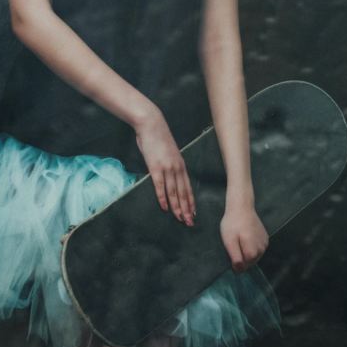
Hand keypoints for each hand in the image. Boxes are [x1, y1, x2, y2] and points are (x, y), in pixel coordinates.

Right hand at [133, 110, 195, 226]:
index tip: (194, 213)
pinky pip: (160, 185)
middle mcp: (177, 168)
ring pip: (174, 192)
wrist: (152, 125)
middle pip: (183, 193)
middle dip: (187, 209)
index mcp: (181, 166)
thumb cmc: (158, 139)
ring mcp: (167, 168)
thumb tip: (170, 177)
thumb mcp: (169, 154)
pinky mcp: (156, 167)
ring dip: (177, 207)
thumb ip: (171, 166)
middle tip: (190, 222)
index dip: (191, 202)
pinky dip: (163, 197)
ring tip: (180, 218)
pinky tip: (164, 207)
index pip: (188, 188)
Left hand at [220, 192, 267, 272]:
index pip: (245, 266)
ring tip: (239, 240)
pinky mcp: (265, 238)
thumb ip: (235, 257)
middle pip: (251, 262)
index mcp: (253, 251)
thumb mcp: (229, 241)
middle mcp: (262, 249)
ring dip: (246, 252)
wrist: (242, 207)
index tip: (230, 254)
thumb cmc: (233, 224)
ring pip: (255, 256)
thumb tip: (239, 270)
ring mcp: (265, 243)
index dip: (236, 264)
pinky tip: (245, 239)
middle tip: (234, 245)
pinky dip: (251, 247)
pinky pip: (258, 249)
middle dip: (242, 258)